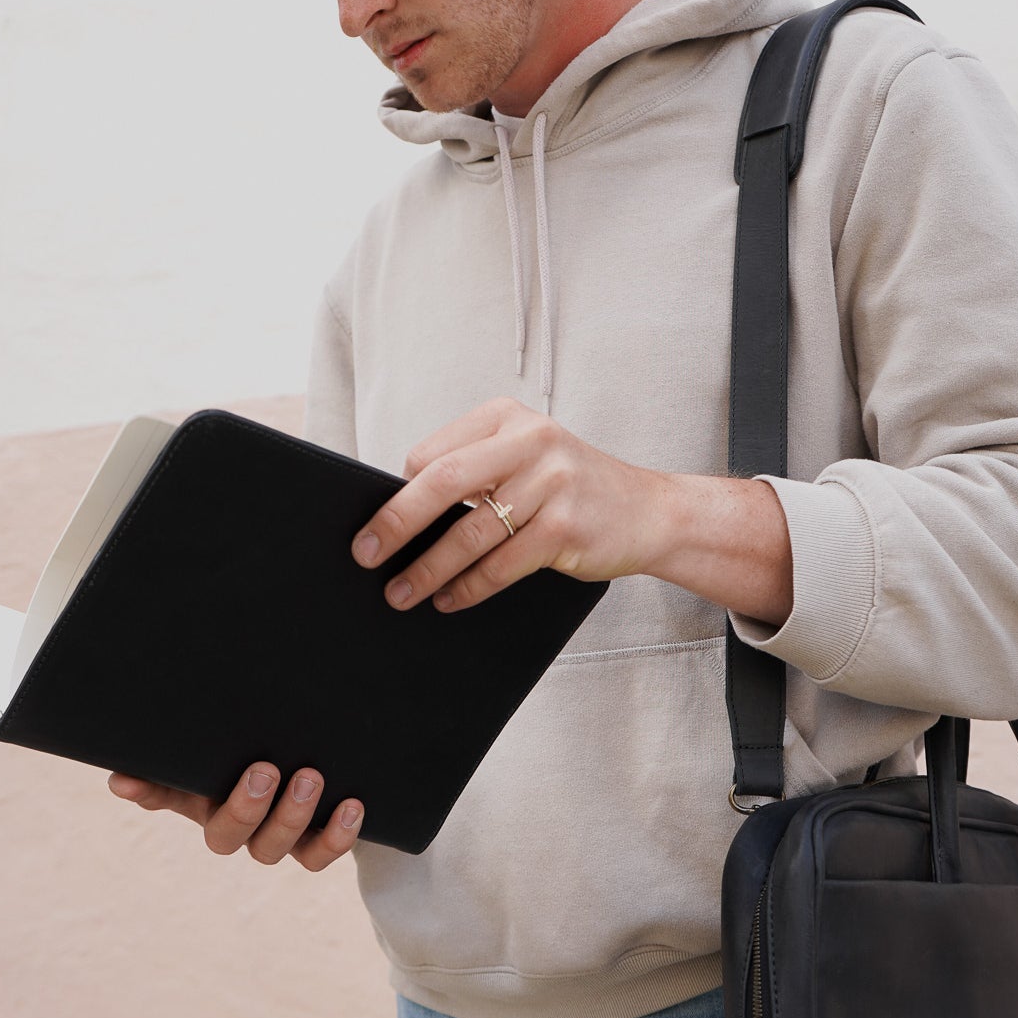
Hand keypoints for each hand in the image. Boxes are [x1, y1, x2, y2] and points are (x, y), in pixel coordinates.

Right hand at [107, 764, 362, 871]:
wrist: (326, 753)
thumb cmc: (266, 743)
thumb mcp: (234, 738)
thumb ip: (195, 743)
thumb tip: (121, 774)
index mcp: (205, 796)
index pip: (164, 795)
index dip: (145, 792)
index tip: (126, 779)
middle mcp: (237, 824)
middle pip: (228, 836)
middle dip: (246, 806)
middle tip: (266, 769)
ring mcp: (276, 838)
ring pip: (274, 849)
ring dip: (292, 817)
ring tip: (312, 778)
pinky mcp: (315, 844)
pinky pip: (321, 855)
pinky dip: (337, 836)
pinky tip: (352, 805)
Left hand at [350, 397, 671, 612]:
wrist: (651, 511)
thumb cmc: (573, 489)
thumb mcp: (527, 458)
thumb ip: (476, 471)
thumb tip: (401, 516)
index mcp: (507, 417)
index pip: (433, 454)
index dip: (401, 494)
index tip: (374, 524)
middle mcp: (530, 441)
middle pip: (442, 483)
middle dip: (395, 523)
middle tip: (365, 553)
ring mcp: (552, 482)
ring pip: (470, 533)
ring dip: (428, 569)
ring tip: (401, 592)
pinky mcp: (566, 526)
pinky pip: (501, 564)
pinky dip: (468, 587)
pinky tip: (449, 600)